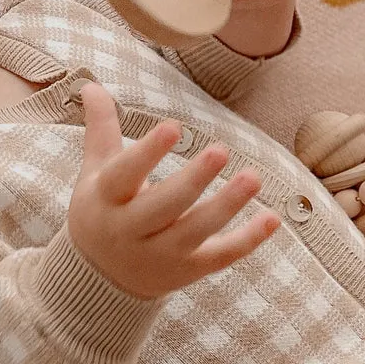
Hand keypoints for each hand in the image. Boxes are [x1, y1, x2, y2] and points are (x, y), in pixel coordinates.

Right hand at [67, 83, 280, 298]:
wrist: (98, 278)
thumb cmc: (101, 211)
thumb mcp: (94, 173)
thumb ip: (100, 130)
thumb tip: (92, 85)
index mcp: (106, 201)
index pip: (125, 176)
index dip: (148, 153)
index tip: (174, 126)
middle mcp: (130, 231)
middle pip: (164, 206)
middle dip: (193, 180)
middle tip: (221, 150)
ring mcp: (160, 255)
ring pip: (196, 231)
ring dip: (227, 205)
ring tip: (253, 176)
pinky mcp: (186, 271)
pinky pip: (219, 257)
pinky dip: (248, 240)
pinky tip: (272, 217)